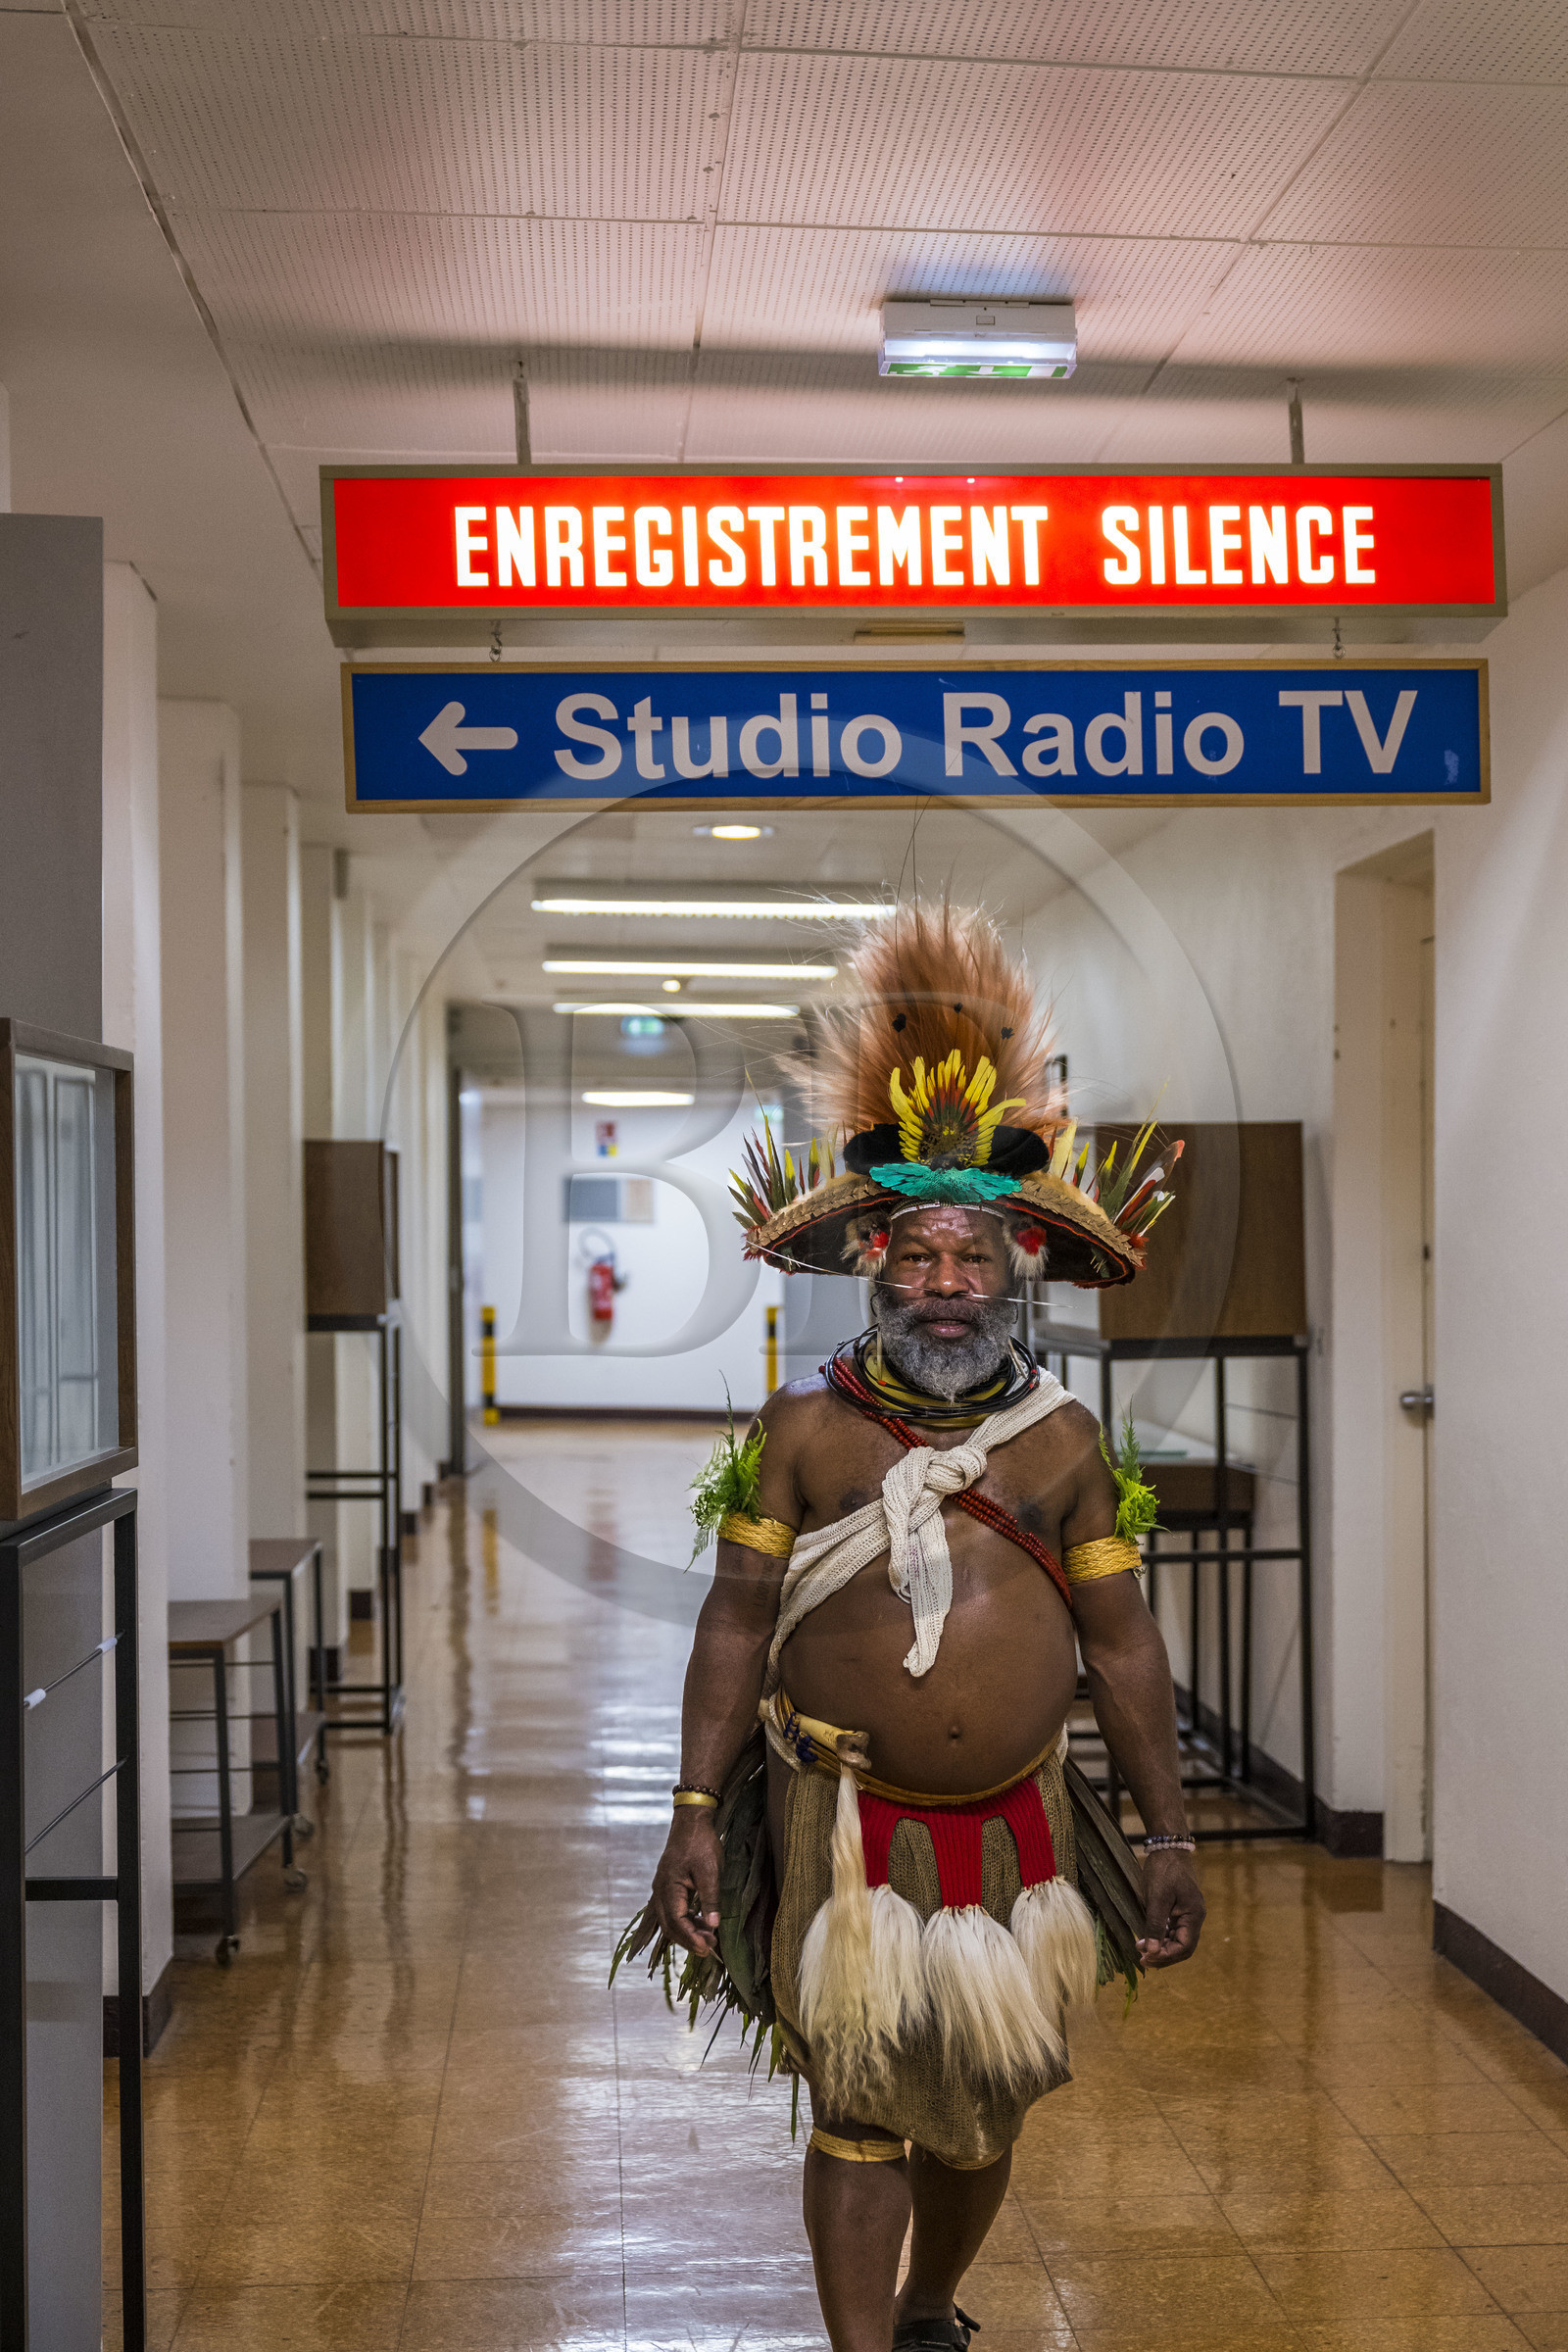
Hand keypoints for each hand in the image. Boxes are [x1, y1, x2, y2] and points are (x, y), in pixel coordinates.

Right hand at [651, 1812, 721, 1957]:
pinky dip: (684, 1921)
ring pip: (669, 1920)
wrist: (691, 1821)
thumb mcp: (710, 1871)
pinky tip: (699, 1923)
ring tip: (708, 1939)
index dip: (691, 1938)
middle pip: (669, 1925)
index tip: (707, 1949)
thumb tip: (712, 1926)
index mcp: (668, 1887)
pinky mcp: (668, 1886)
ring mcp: (662, 1889)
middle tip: (709, 1949)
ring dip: (686, 1932)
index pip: (676, 1921)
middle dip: (688, 1940)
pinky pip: (672, 1911)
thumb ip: (710, 1899)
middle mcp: (660, 1891)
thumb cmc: (700, 1843)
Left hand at [1138, 1849, 1204, 1967]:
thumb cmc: (1164, 1870)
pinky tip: (1146, 1939)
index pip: (1184, 1947)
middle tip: (1143, 1960)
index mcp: (1194, 1915)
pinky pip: (1172, 1930)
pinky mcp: (1178, 1909)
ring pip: (1177, 1940)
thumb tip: (1151, 1951)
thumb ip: (1154, 1925)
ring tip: (1141, 1951)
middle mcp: (1194, 1917)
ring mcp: (1187, 1913)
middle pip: (1182, 1947)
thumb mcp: (1157, 1897)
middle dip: (1163, 1956)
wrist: (1167, 1847)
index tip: (1147, 1958)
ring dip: (1161, 1948)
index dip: (1167, 1956)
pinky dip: (1160, 1937)